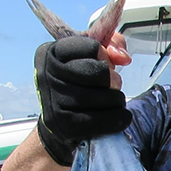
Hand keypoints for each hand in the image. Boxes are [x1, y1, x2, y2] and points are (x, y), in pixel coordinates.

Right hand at [34, 34, 132, 165]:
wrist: (59, 119)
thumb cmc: (80, 81)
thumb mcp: (93, 55)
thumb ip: (113, 45)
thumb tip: (123, 58)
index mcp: (51, 52)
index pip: (92, 47)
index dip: (105, 55)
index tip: (103, 62)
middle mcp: (47, 75)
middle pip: (98, 73)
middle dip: (114, 80)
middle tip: (114, 85)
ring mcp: (54, 102)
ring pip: (103, 98)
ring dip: (118, 100)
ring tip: (114, 100)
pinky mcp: (64, 125)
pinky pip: (103, 121)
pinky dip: (119, 118)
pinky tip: (120, 115)